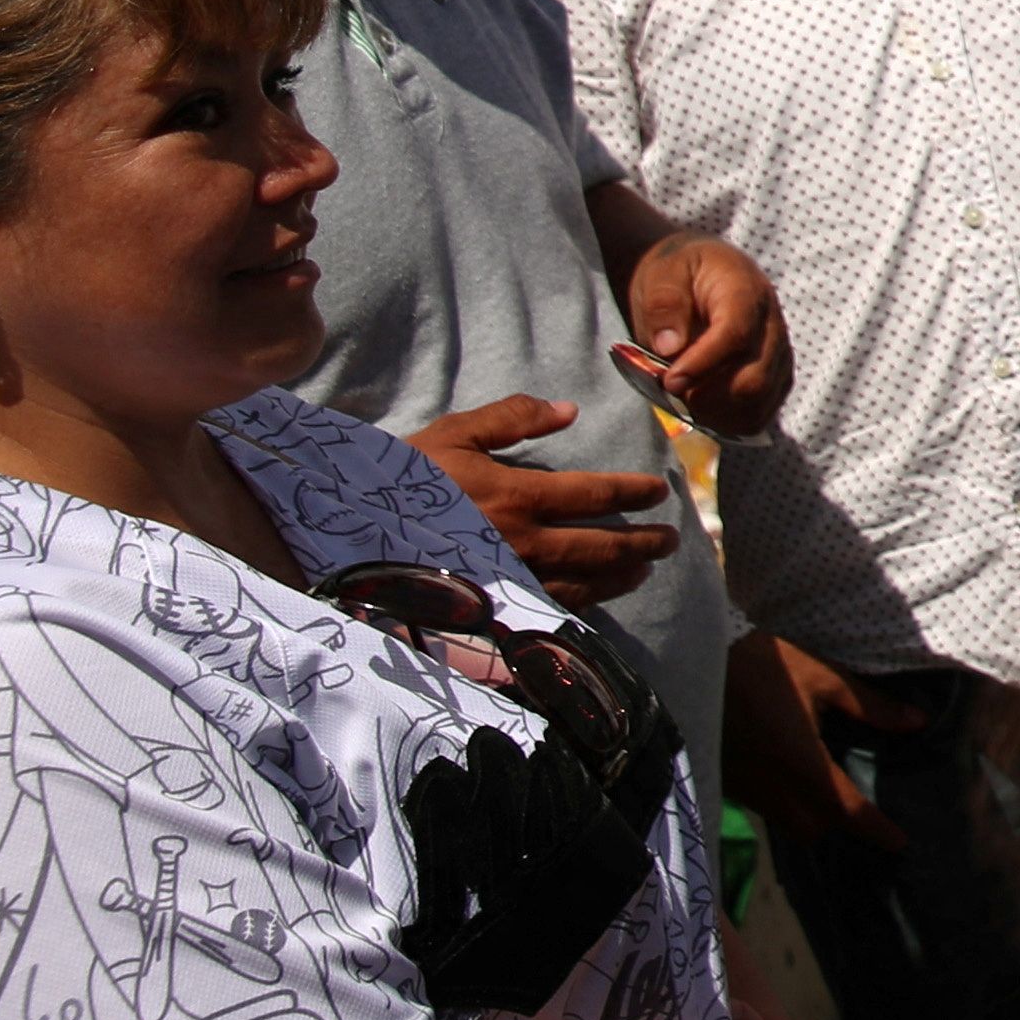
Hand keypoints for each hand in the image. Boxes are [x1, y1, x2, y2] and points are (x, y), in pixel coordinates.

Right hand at [405, 399, 674, 606]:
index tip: (658, 492)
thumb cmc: (403, 477)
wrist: (349, 531)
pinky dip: (578, 606)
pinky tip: (592, 599)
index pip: (594, 496)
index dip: (632, 493)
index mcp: (516, 496)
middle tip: (670, 540)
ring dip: (619, 578)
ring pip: (580, 585)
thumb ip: (512, 418)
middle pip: (599, 548)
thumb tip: (568, 410)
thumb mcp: (454, 433)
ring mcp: (506, 580)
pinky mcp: (489, 607)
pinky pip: (544, 610)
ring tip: (643, 570)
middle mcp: (520, 543)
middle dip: (641, 543)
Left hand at [620, 234, 789, 433]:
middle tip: (672, 394)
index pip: (737, 335)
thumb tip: (671, 347)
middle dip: (710, 397)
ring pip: (761, 400)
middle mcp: (771, 322)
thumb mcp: (661, 274)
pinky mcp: (776, 373)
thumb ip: (664, 305)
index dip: (703, 364)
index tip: (670, 381)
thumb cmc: (677, 272)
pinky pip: (763, 409)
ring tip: (686, 401)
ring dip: (719, 413)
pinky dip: (732, 420)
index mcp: (745, 290)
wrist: (698, 273)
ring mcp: (778, 350)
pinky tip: (705, 409)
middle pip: (756, 377)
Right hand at [722, 629, 908, 851]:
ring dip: (807, 814)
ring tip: (827, 790)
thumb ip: (870, 706)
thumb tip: (917, 723)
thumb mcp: (823, 677)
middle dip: (836, 823)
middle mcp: (773, 786)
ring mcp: (745, 789)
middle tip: (858, 804)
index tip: (900, 843)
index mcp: (802, 763)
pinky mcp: (727, 782)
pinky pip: (762, 807)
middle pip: (812, 828)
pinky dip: (782, 802)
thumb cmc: (766, 665)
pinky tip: (790, 775)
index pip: (846, 810)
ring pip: (785, 822)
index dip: (876, 830)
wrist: (697, 660)